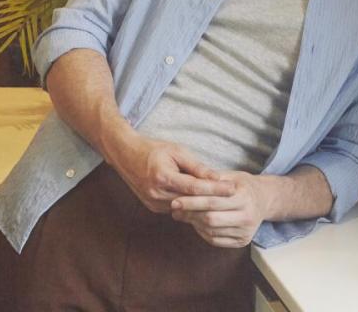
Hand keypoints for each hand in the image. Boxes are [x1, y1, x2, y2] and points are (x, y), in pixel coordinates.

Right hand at [111, 136, 233, 213]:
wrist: (124, 154)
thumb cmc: (152, 148)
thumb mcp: (176, 151)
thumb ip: (196, 167)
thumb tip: (217, 178)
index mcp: (163, 177)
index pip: (195, 187)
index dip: (215, 189)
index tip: (232, 188)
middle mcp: (157, 193)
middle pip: (192, 201)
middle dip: (213, 199)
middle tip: (233, 197)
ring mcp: (153, 203)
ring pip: (185, 208)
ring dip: (201, 204)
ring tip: (221, 199)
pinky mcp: (152, 207)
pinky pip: (176, 208)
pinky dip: (188, 204)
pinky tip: (200, 200)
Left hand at [171, 170, 266, 247]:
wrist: (264, 200)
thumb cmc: (242, 185)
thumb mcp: (230, 175)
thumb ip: (211, 178)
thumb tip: (188, 180)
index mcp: (244, 197)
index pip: (212, 201)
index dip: (192, 201)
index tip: (175, 199)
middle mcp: (247, 217)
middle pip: (210, 218)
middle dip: (189, 213)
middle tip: (174, 208)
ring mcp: (246, 232)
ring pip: (212, 230)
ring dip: (193, 223)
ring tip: (181, 214)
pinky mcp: (242, 242)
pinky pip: (216, 240)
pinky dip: (202, 232)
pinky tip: (194, 223)